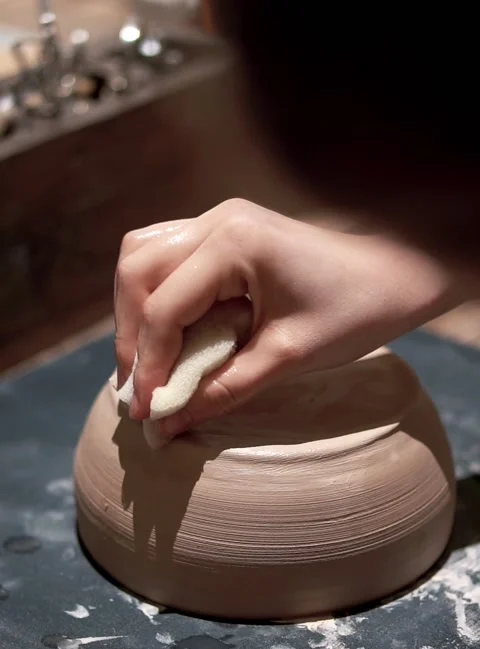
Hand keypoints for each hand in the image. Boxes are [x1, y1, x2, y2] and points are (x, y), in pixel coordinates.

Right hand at [115, 199, 456, 439]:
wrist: (398, 276)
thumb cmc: (355, 312)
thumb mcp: (287, 359)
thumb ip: (222, 389)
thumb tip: (166, 424)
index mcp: (235, 242)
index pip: (164, 307)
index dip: (148, 364)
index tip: (146, 412)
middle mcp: (217, 220)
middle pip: (136, 271)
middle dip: (130, 335)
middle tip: (140, 389)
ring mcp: (219, 220)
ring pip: (142, 258)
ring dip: (135, 312)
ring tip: (147, 364)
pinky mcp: (226, 231)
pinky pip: (167, 258)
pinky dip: (155, 297)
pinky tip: (167, 335)